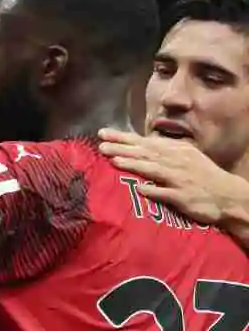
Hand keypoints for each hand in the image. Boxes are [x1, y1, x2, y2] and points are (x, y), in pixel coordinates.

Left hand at [98, 128, 233, 224]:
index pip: (145, 142)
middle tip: (101, 144)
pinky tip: (139, 188)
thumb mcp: (185, 158)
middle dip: (123, 148)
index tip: (103, 133)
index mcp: (176, 150)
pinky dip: (153, 190)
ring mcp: (179, 179)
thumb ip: (163, 152)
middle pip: (145, 152)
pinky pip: (165, 193)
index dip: (124, 137)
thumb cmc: (202, 177)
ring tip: (115, 160)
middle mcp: (176, 161)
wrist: (228, 196)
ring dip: (134, 164)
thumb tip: (138, 147)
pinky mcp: (182, 196)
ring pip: (153, 169)